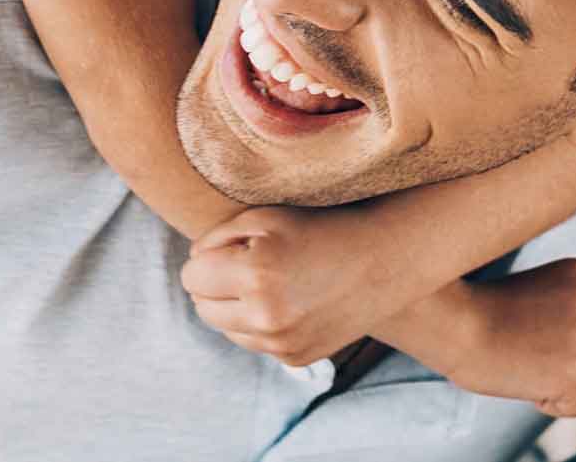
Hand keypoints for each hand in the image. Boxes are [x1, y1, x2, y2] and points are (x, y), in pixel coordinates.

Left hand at [181, 205, 401, 366]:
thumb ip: (215, 239)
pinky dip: (260, 324)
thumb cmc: (321, 228)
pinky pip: (253, 342)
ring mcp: (281, 344)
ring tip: (270, 283)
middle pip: (202, 307)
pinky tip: (289, 303)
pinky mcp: (295, 359)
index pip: (191, 277)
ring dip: (235, 307)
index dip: (208, 259)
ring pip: (224, 329)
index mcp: (255, 275)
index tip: (234, 248)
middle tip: (250, 265)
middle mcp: (266, 317)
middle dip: (216, 285)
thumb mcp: (265, 216)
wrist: (384, 260)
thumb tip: (191, 265)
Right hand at [397, 259, 575, 418]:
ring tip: (526, 362)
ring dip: (563, 385)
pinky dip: (547, 402)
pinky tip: (521, 374)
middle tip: (526, 350)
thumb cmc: (483, 313)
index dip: (563, 343)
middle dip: (569, 366)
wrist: (452, 320)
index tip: (530, 331)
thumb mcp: (543, 295)